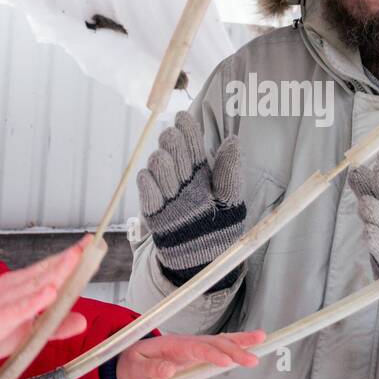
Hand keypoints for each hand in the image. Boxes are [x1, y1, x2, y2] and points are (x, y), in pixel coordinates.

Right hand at [0, 237, 91, 371]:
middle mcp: (13, 287)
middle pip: (44, 271)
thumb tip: (81, 321)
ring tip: (73, 262)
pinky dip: (33, 301)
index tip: (89, 245)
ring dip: (54, 273)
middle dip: (67, 259)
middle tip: (86, 247)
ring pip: (33, 285)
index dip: (69, 257)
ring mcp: (3, 299)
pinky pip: (16, 308)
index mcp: (21, 286)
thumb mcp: (28, 331)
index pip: (49, 267)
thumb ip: (55, 325)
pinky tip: (48, 294)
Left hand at [115, 330, 264, 378]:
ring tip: (262, 340)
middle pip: (212, 343)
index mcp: (170, 345)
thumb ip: (151, 370)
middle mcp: (185, 343)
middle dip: (233, 349)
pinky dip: (236, 345)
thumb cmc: (132, 363)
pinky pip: (219, 347)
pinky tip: (253, 345)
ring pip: (219, 341)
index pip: (193, 349)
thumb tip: (167, 370)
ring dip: (240, 342)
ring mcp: (193, 347)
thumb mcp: (134, 369)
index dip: (210, 355)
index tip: (226, 362)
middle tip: (252, 358)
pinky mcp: (197, 353)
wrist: (129, 359)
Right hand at [137, 110, 244, 286]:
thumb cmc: (222, 229)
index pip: (192, 142)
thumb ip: (230, 172)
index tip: (183, 117)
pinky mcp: (153, 211)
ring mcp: (165, 192)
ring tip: (168, 167)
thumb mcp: (232, 200)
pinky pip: (145, 190)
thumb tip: (234, 140)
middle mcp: (181, 178)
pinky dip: (147, 183)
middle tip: (172, 138)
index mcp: (201, 171)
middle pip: (170, 147)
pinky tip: (150, 179)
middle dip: (171, 140)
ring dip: (161, 161)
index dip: (187, 128)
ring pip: (157, 163)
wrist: (205, 262)